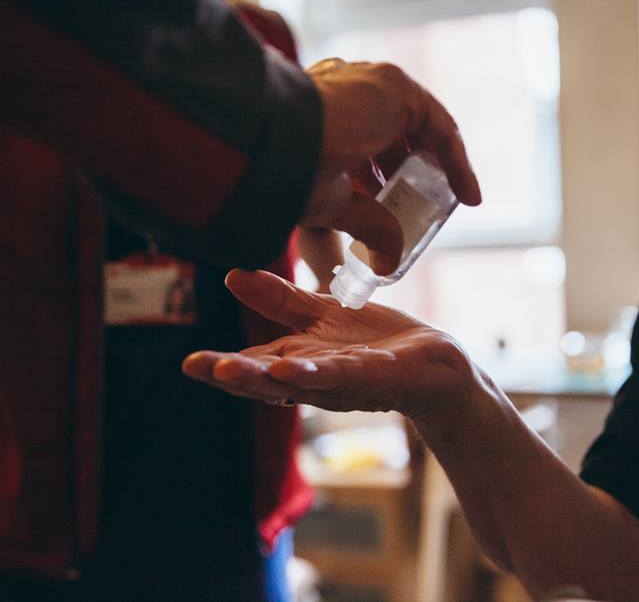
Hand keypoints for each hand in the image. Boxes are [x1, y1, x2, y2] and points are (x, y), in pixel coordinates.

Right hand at [181, 269, 476, 418]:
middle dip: (234, 375)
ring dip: (265, 377)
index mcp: (300, 361)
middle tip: (197, 368)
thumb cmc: (377, 342)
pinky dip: (317, 372)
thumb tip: (231, 275)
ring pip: (300, 380)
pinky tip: (290, 366)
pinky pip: (344, 374)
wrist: (434, 362)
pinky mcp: (377, 375)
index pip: (255, 365)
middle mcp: (317, 376)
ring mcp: (347, 379)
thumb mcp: (323, 315)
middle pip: (268, 379)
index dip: (221, 366)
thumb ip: (280, 300)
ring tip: (230, 369)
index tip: (188, 364)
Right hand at [301, 59, 481, 274]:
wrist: (277, 147)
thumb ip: (367, 225)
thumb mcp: (336, 207)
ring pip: (419, 126)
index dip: (385, 177)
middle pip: (394, 132)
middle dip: (411, 173)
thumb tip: (388, 262)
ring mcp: (369, 84)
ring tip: (451, 202)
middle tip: (421, 208)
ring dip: (438, 165)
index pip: (364, 142)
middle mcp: (345, 91)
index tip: (394, 207)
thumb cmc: (290, 176)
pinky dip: (455, 159)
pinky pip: (437, 124)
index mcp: (321, 115)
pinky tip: (466, 194)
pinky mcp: (394, 86)